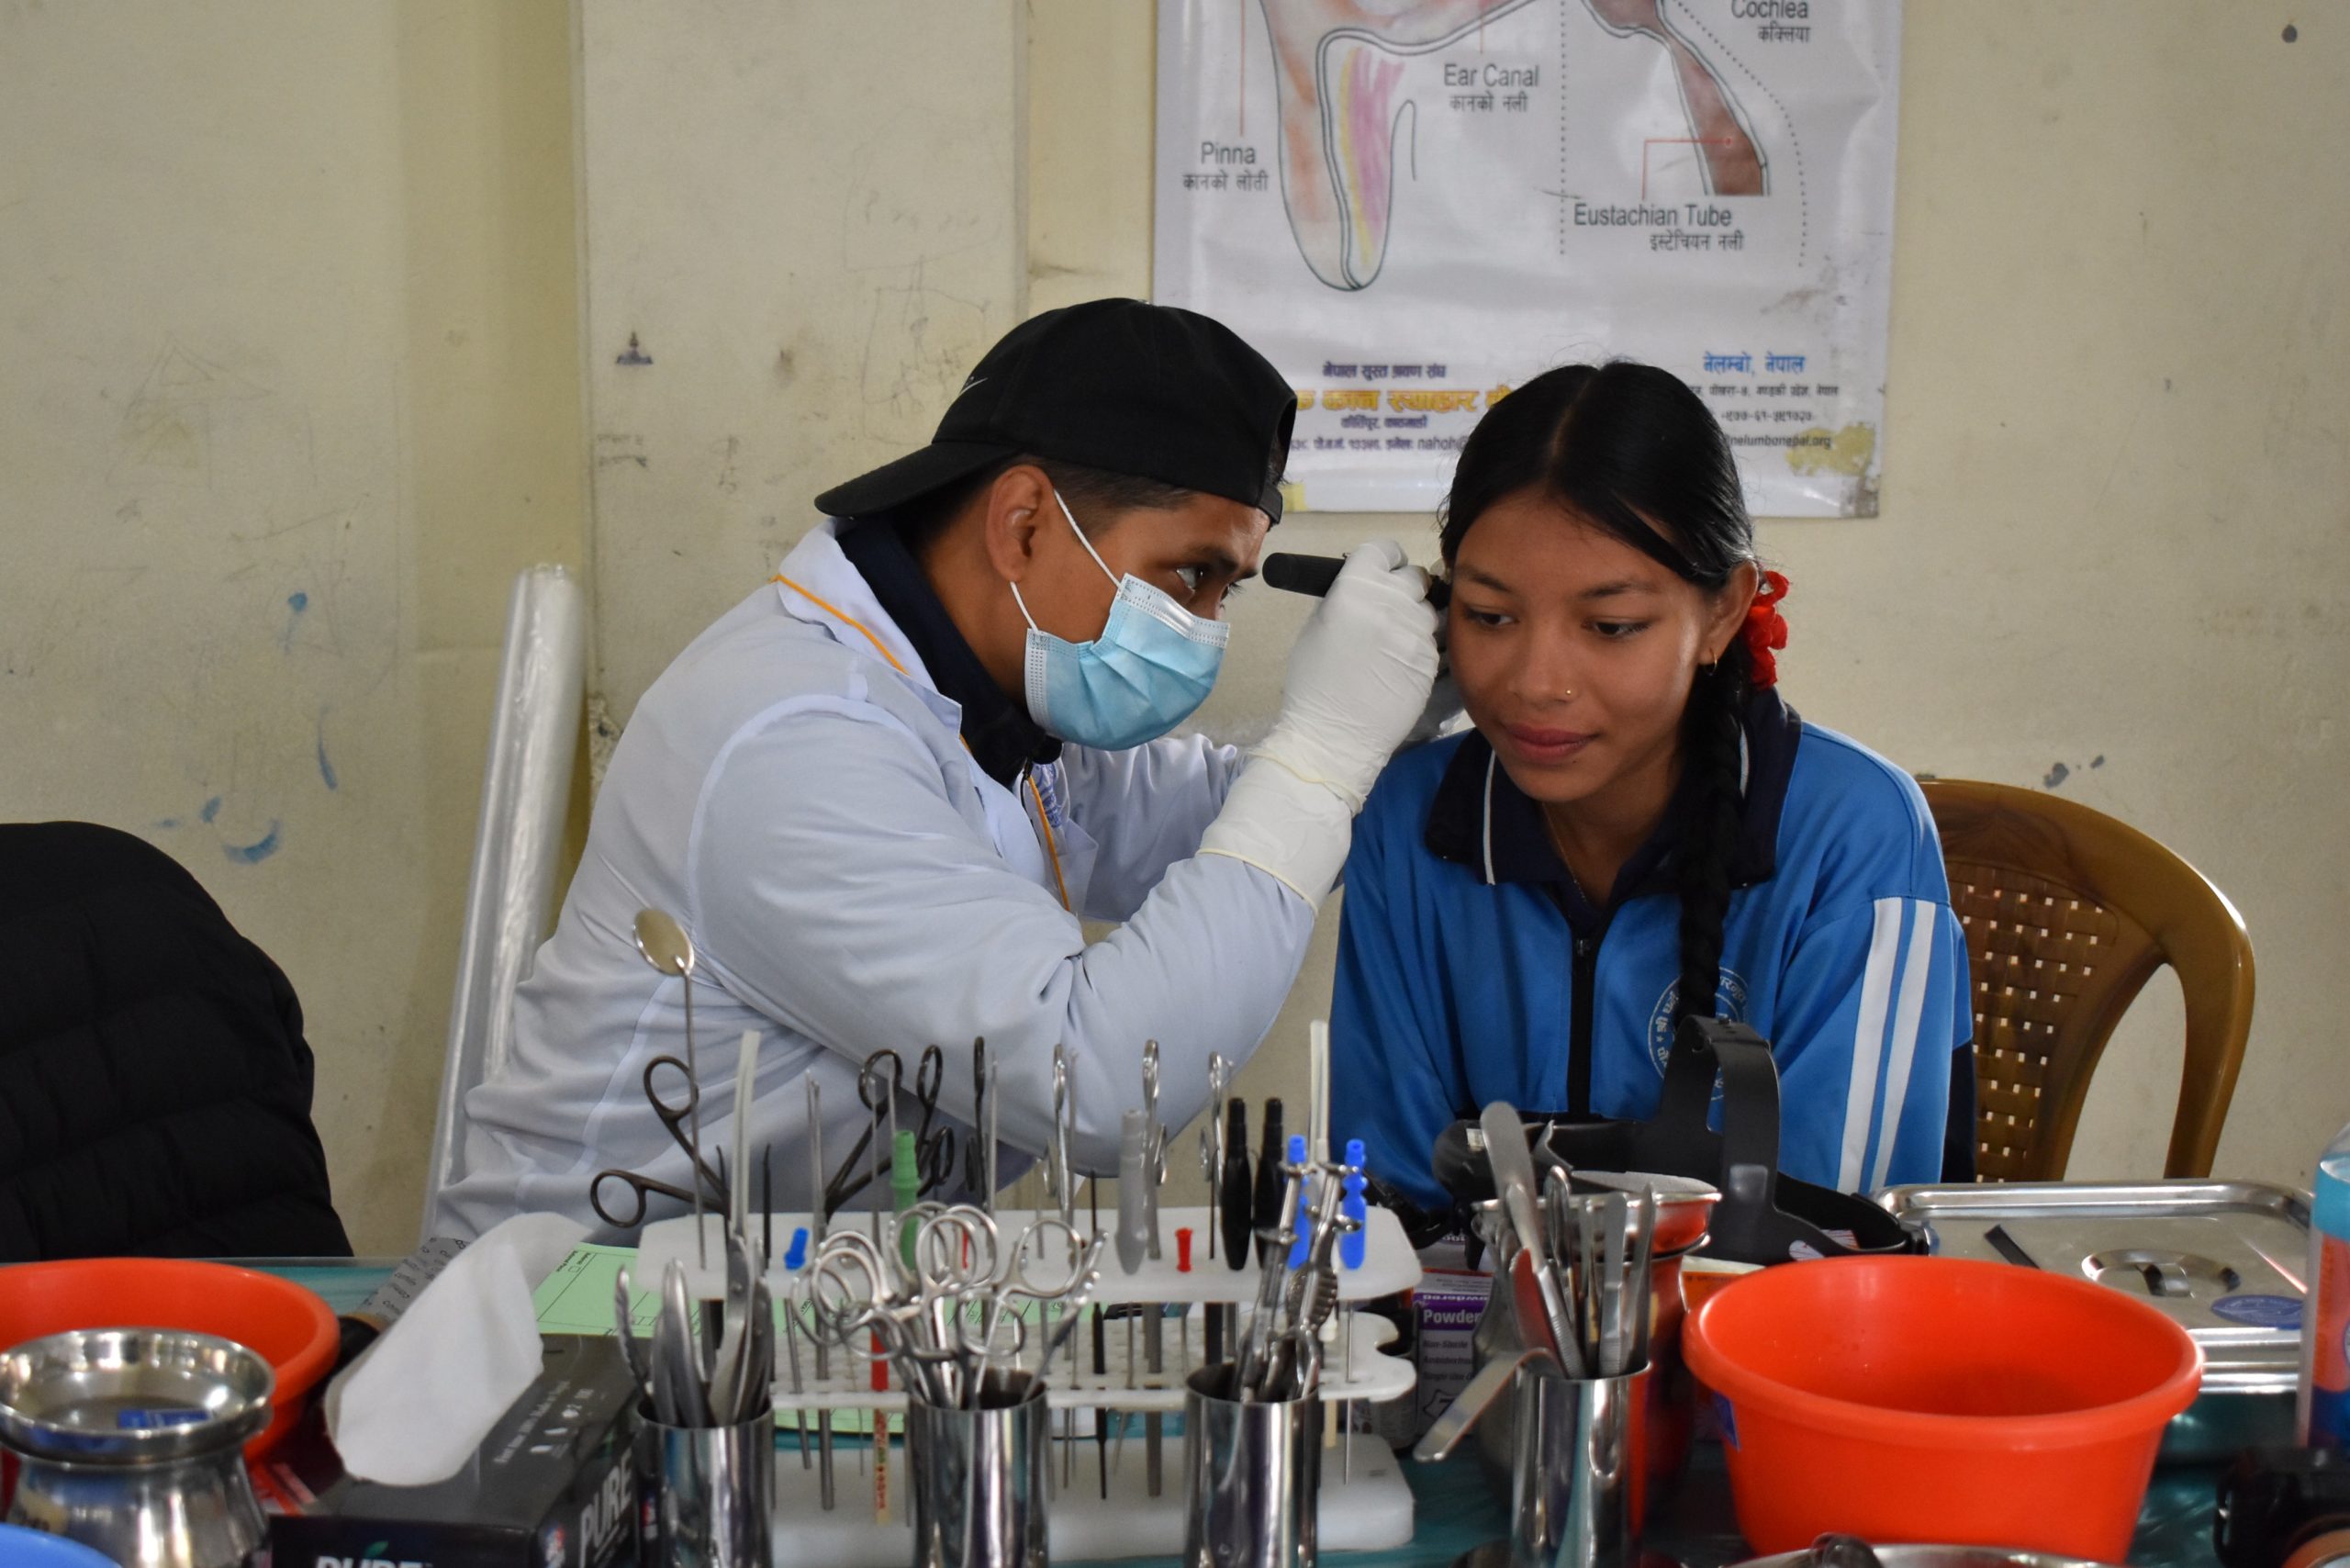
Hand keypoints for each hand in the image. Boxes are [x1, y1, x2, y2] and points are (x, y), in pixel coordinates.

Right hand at [1258, 540, 1441, 809]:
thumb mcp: (1317, 626)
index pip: (1383, 550)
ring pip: (1428, 609)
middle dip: (1404, 588)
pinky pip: (1432, 640)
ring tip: (1393, 642)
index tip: (1384, 570)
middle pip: (1414, 576)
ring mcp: (1415, 634)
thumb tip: (1369, 583)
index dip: (1385, 559)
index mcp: (1353, 590)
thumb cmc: (1314, 684)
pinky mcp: (1431, 661)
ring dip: (1415, 618)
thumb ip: (1345, 595)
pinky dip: (1419, 647)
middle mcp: (1389, 605)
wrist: (1334, 737)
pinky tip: (1399, 665)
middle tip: (1389, 609)